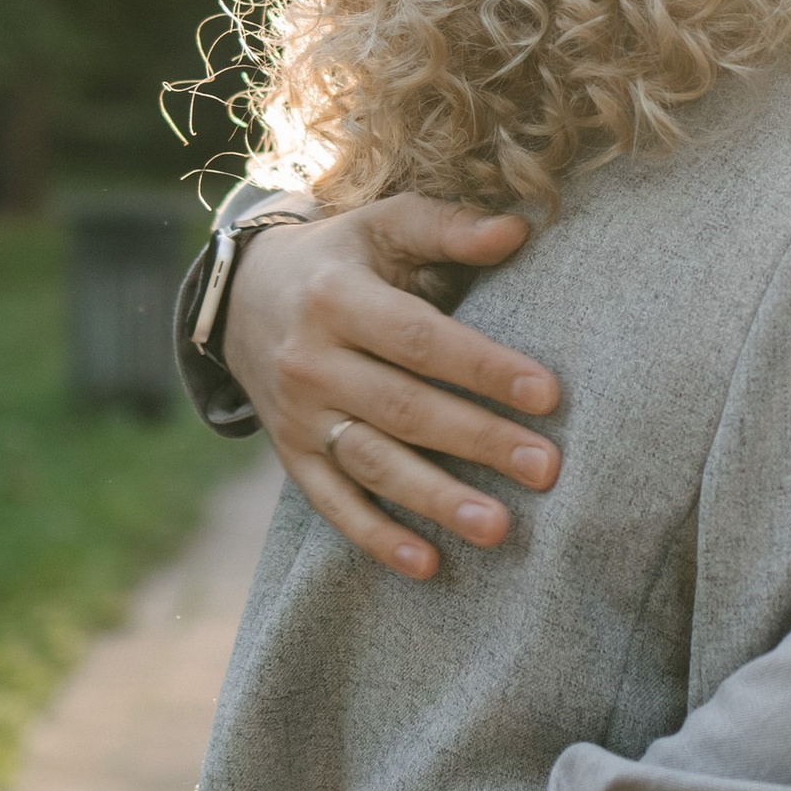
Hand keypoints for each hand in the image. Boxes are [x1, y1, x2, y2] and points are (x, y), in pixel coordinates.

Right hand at [227, 199, 560, 577]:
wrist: (242, 297)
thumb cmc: (342, 258)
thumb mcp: (383, 225)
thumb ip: (448, 227)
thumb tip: (516, 230)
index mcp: (338, 297)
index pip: (420, 339)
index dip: (483, 367)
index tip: (547, 393)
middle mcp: (312, 360)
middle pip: (404, 408)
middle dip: (478, 441)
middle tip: (546, 469)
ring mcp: (298, 415)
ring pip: (372, 463)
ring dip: (435, 499)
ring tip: (497, 527)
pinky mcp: (291, 455)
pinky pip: (332, 504)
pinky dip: (376, 538)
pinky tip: (428, 565)